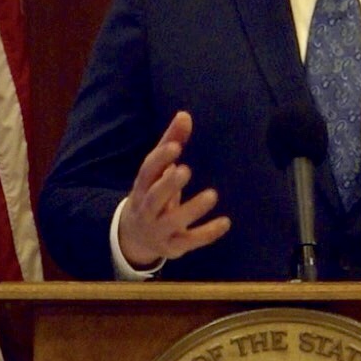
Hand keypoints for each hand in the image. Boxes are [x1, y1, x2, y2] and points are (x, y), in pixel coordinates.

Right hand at [117, 111, 231, 268]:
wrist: (134, 237)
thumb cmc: (151, 194)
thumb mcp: (156, 172)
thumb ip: (171, 143)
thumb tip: (184, 114)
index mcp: (142, 186)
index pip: (147, 171)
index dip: (159, 159)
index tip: (175, 147)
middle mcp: (146, 209)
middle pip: (154, 197)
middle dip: (168, 185)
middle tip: (185, 170)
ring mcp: (159, 230)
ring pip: (172, 221)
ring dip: (191, 209)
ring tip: (212, 195)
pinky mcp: (174, 246)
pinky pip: (190, 241)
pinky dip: (207, 233)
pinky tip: (226, 222)